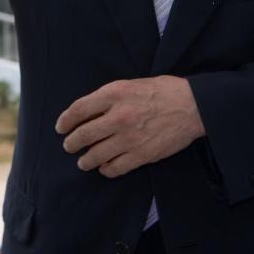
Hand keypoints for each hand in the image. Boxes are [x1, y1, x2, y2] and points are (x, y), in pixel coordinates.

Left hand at [55, 76, 203, 176]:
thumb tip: (89, 111)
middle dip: (71, 144)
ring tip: (83, 162)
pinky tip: (104, 167)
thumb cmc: (163, 91)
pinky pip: (116, 167)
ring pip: (96, 155)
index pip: (78, 109)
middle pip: (83, 135)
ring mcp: (129, 138)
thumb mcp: (131, 84)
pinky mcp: (142, 154)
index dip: (65, 120)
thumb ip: (109, 97)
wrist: (193, 106)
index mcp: (114, 94)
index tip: (60, 127)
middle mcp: (118, 116)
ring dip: (86, 160)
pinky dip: (106, 169)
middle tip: (68, 146)